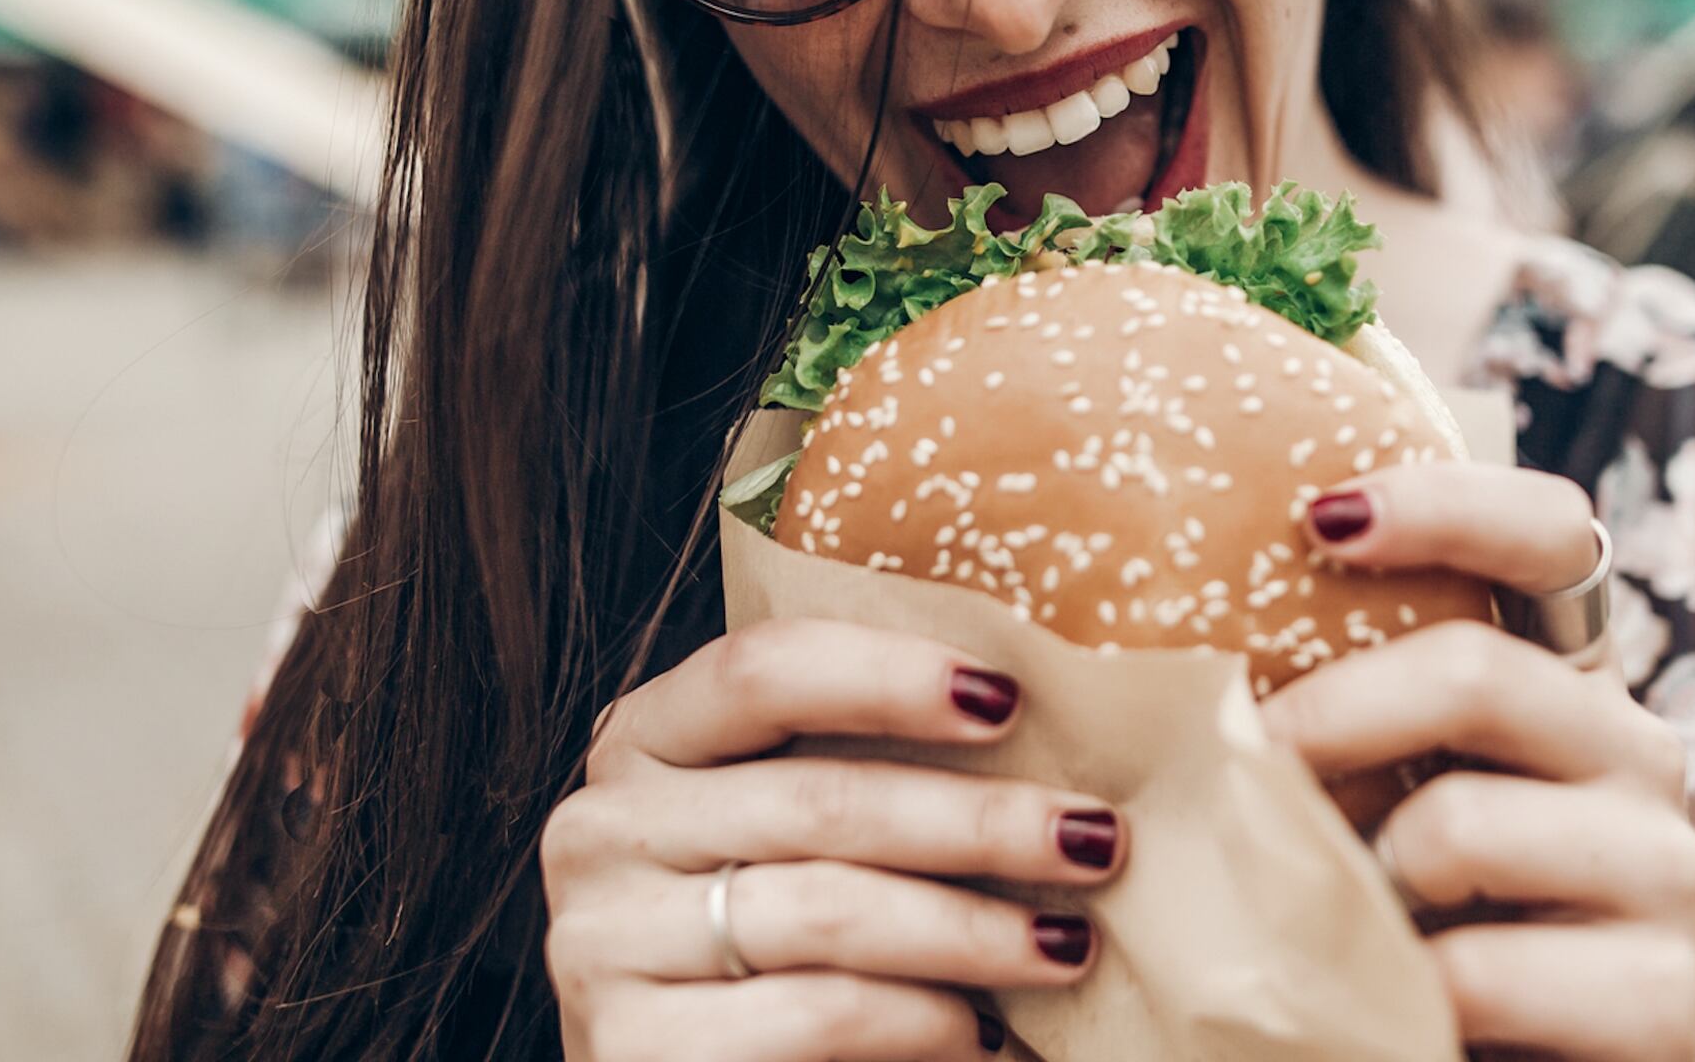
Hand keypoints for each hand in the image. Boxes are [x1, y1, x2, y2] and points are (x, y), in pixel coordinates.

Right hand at [543, 619, 1125, 1060]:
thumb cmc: (770, 933)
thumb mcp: (790, 829)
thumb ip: (861, 767)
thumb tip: (1027, 712)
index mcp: (643, 740)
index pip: (760, 670)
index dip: (889, 675)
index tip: (1009, 696)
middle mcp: (601, 829)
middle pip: (818, 802)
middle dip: (978, 821)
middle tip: (1093, 837)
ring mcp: (603, 942)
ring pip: (827, 913)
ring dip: (972, 932)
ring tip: (1068, 945)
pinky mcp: (634, 1045)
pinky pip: (815, 1014)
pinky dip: (921, 1022)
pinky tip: (987, 1032)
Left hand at [1264, 462, 1694, 1060]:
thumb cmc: (1389, 930)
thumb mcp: (1351, 807)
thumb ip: (1307, 728)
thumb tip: (1148, 680)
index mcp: (1560, 684)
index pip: (1553, 537)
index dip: (1450, 502)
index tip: (1320, 515)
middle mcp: (1630, 755)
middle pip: (1481, 672)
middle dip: (1326, 716)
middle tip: (1236, 766)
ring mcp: (1659, 874)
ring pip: (1464, 826)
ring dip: (1348, 878)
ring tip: (1310, 917)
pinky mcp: (1661, 1002)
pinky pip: (1480, 972)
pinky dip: (1393, 990)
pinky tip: (1377, 1005)